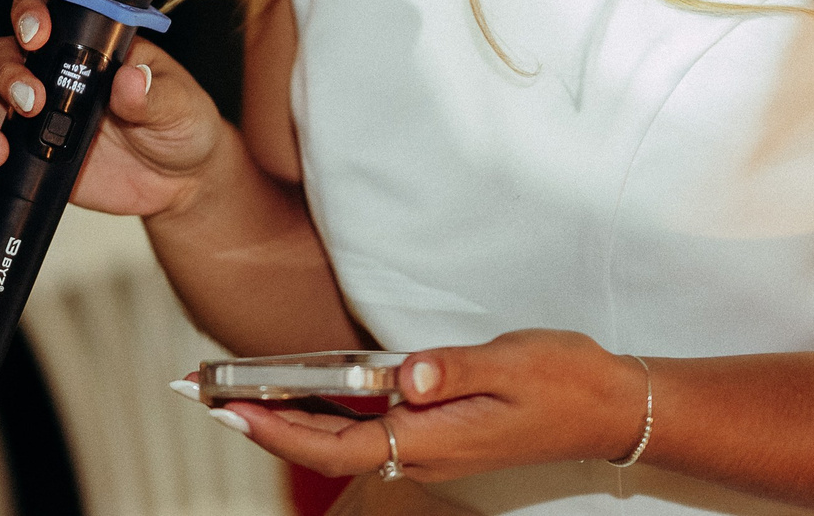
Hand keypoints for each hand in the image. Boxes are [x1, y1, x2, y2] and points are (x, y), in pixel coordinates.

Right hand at [0, 0, 228, 219]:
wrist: (181, 184)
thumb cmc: (182, 126)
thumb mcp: (180, 106)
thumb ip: (154, 94)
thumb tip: (131, 79)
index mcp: (88, 47)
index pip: (44, 12)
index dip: (29, 12)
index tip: (36, 34)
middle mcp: (54, 75)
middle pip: (2, 56)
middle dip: (7, 74)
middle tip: (32, 102)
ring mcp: (35, 118)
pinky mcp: (27, 159)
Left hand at [215, 331, 647, 481]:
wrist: (609, 406)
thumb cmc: (564, 380)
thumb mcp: (509, 363)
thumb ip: (451, 369)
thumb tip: (403, 375)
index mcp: (433, 439)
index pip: (338, 441)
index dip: (279, 426)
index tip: (230, 406)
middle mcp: (422, 451)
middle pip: (325, 444)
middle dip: (261, 420)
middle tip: (203, 391)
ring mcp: (428, 445)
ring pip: (340, 438)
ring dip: (285, 416)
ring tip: (234, 388)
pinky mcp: (435, 432)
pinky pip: (363, 428)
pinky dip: (321, 410)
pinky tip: (300, 389)